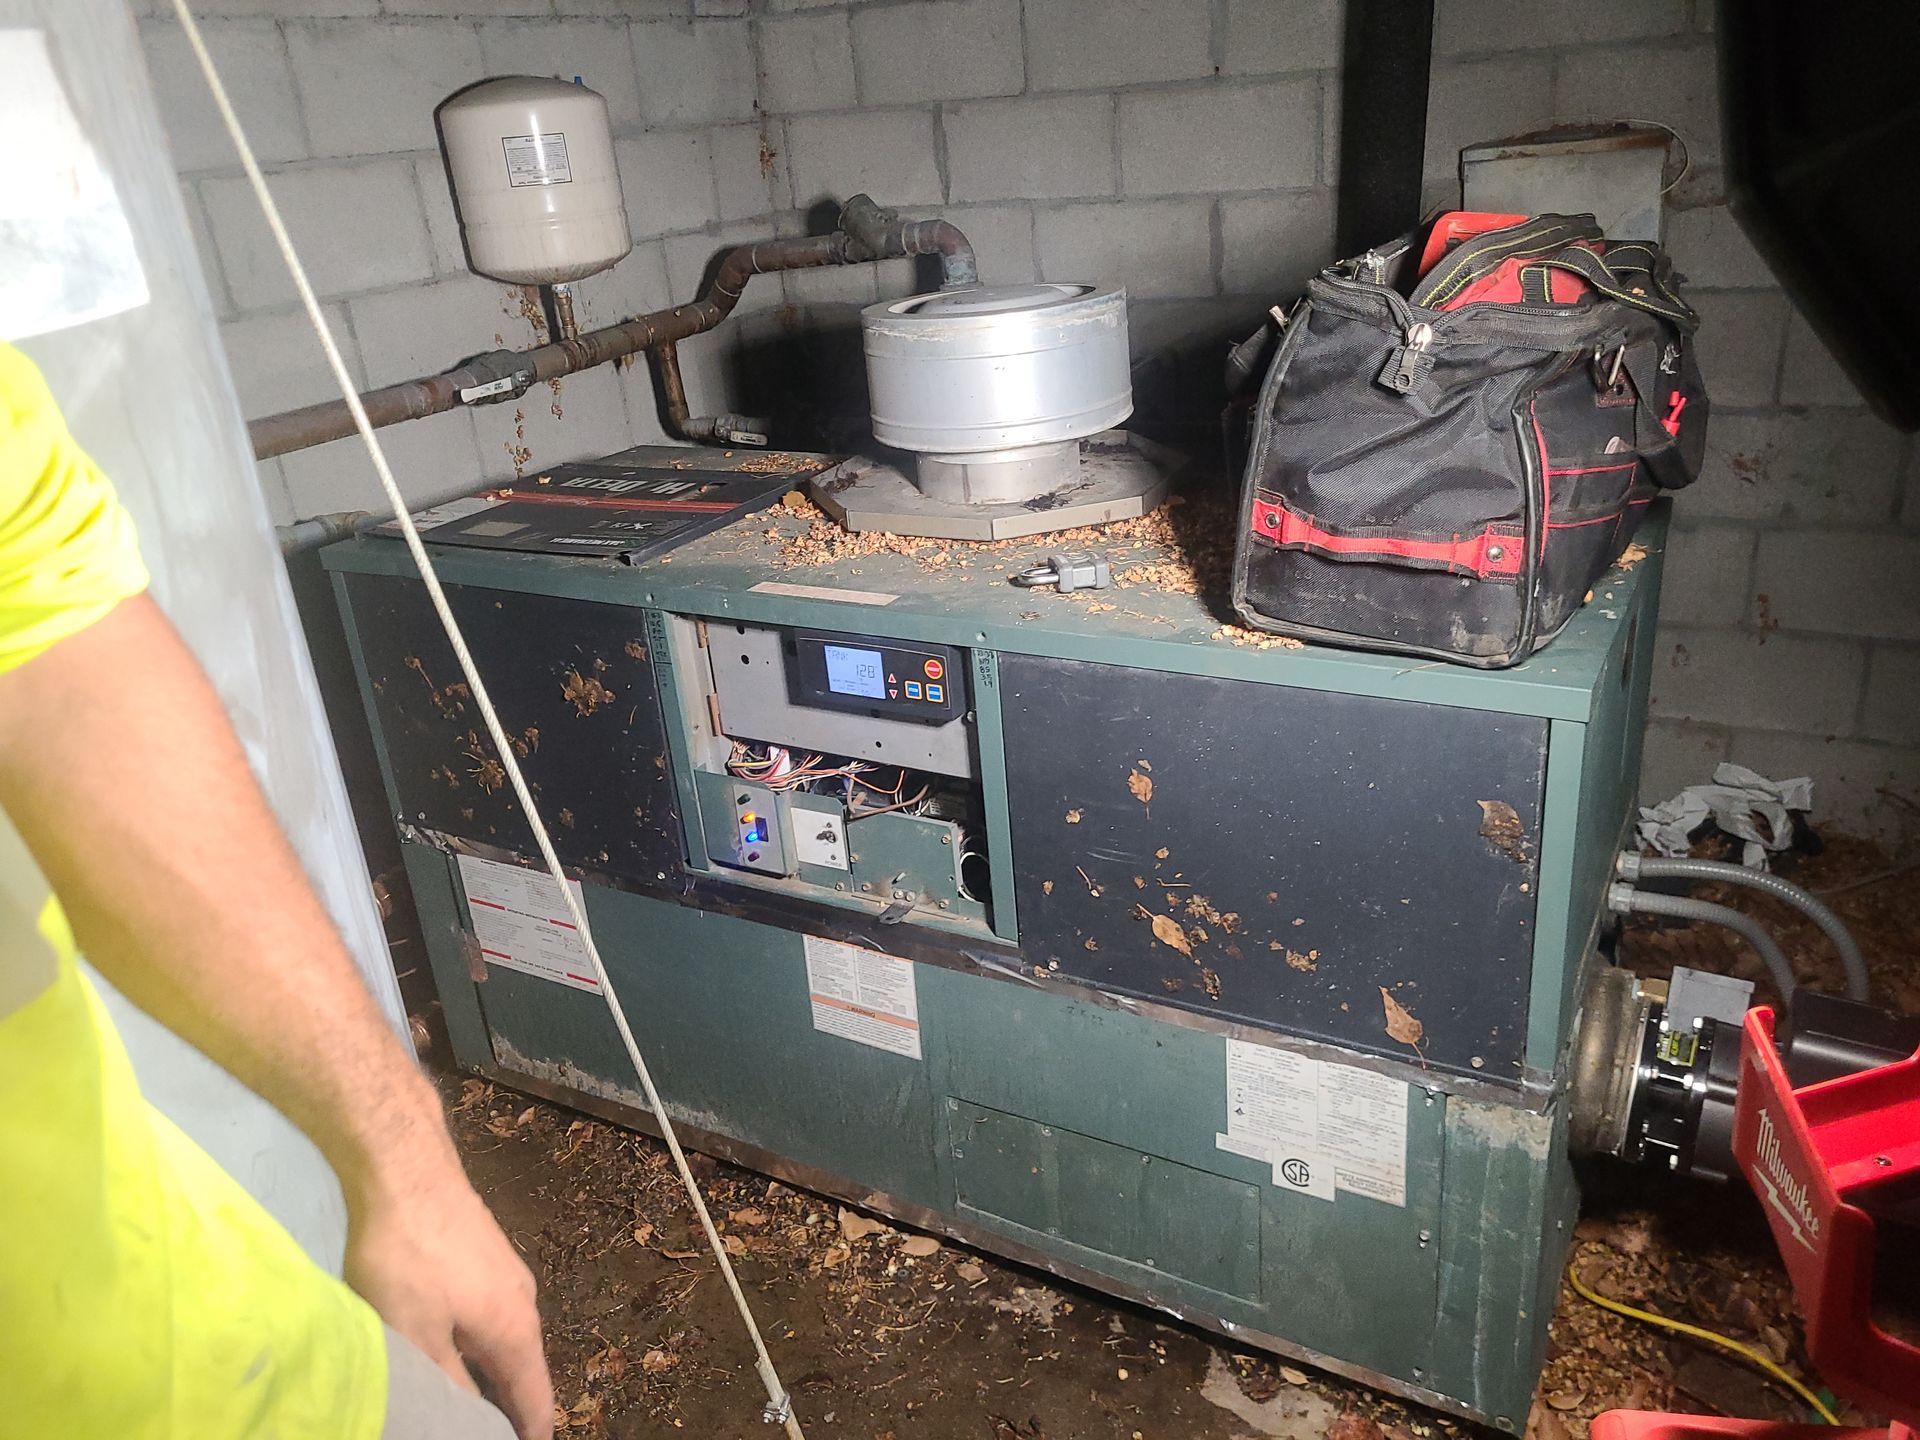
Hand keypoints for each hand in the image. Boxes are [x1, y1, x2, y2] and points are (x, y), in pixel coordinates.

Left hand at [344, 1153, 552, 1439]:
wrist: (405, 1165)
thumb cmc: (409, 1255)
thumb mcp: (416, 1335)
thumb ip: (445, 1382)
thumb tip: (463, 1416)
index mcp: (515, 1330)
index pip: (536, 1400)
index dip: (531, 1435)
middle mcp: (524, 1300)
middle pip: (523, 1370)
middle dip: (509, 1407)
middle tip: (481, 1430)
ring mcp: (507, 1269)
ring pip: (505, 1338)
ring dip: (491, 1372)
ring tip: (465, 1399)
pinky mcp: (485, 1250)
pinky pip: (490, 1311)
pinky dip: (478, 1340)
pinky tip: (448, 1342)